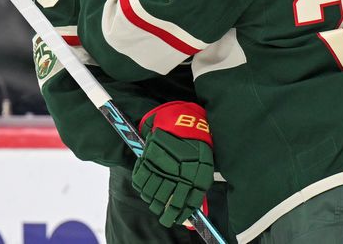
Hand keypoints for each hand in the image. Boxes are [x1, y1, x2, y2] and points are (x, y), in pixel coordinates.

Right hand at [133, 102, 213, 226]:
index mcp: (195, 178)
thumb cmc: (196, 147)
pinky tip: (145, 186)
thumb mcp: (203, 169)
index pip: (184, 206)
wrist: (183, 122)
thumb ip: (196, 192)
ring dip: (151, 200)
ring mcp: (161, 166)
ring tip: (154, 200)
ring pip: (150, 194)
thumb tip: (189, 213)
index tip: (175, 219)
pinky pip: (140, 180)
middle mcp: (178, 174)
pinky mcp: (149, 157)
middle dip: (163, 212)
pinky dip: (141, 186)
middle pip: (164, 203)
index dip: (178, 216)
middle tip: (162, 213)